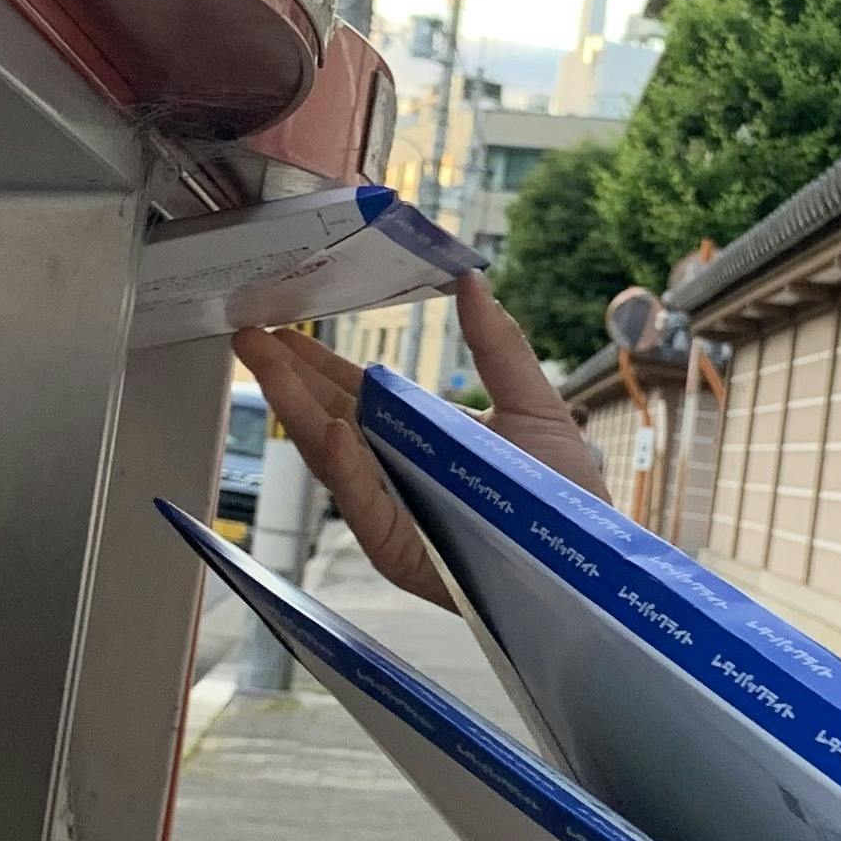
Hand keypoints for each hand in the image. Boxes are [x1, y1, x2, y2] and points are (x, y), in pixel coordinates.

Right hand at [234, 273, 606, 610]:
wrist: (593, 561)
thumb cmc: (563, 494)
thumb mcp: (532, 404)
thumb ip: (497, 345)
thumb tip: (469, 279)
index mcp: (415, 439)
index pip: (350, 394)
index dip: (314, 361)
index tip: (279, 326)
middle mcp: (392, 474)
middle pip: (325, 419)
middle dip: (285, 378)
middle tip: (248, 334)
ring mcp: (390, 513)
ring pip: (331, 458)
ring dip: (297, 410)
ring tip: (268, 364)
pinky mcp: (400, 550)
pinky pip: (365, 507)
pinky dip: (347, 469)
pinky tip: (331, 432)